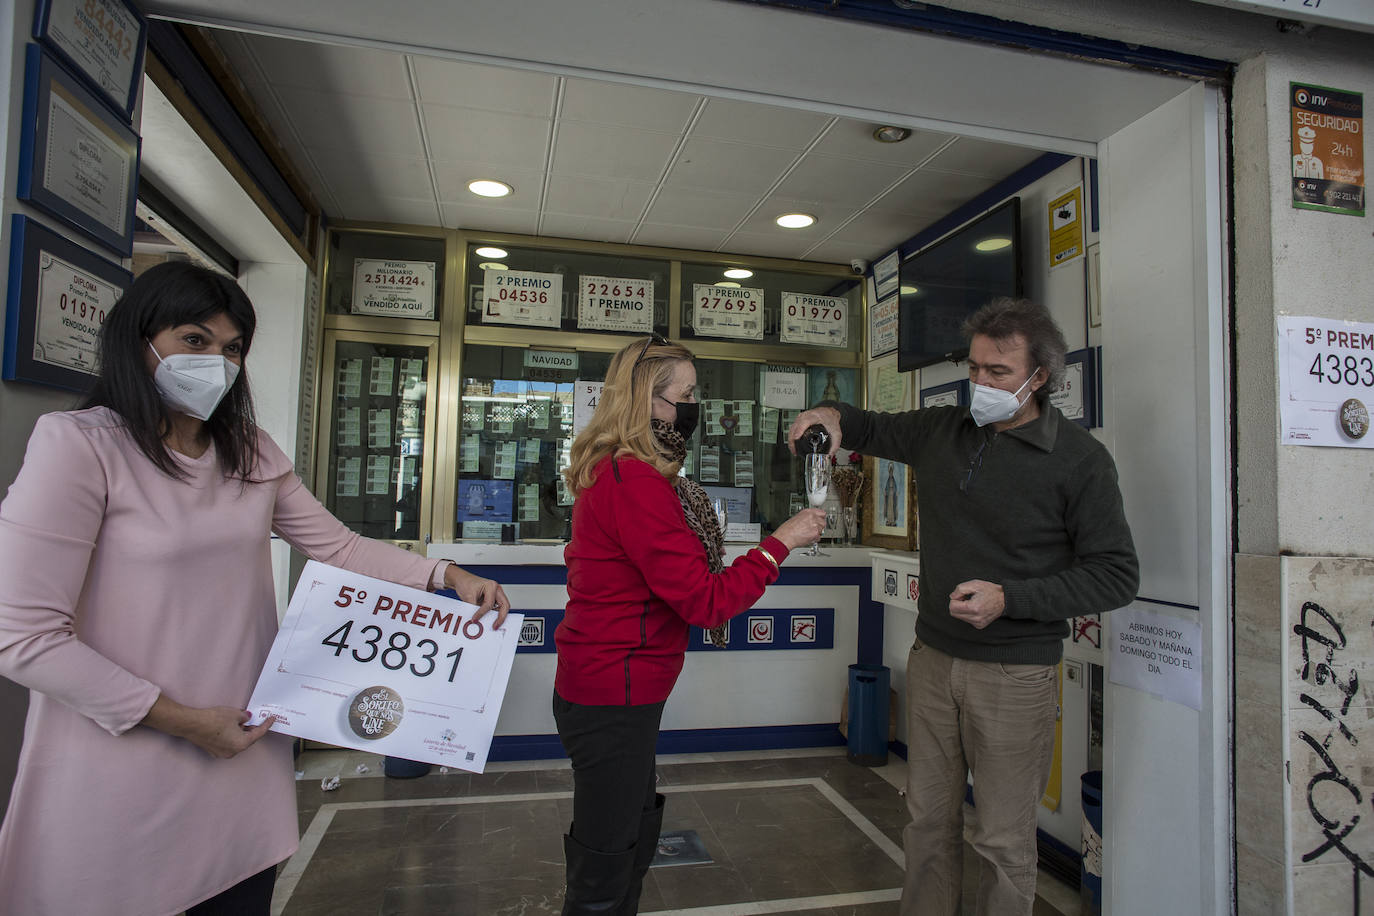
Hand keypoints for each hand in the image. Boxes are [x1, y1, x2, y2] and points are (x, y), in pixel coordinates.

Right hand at [141, 695, 276, 758]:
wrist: (191, 724)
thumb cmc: (214, 719)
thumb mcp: (234, 714)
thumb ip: (245, 717)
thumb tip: (247, 718)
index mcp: (241, 744)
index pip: (258, 734)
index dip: (266, 725)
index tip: (272, 719)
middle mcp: (233, 752)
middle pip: (248, 740)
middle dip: (252, 729)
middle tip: (256, 719)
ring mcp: (222, 753)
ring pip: (237, 742)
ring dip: (242, 733)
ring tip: (242, 721)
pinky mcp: (214, 751)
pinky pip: (228, 743)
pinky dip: (232, 736)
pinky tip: (231, 727)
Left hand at [445, 565, 510, 628]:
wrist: (462, 580)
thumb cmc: (466, 583)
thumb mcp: (468, 596)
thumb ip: (473, 608)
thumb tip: (476, 620)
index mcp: (491, 586)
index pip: (489, 603)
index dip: (482, 613)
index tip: (474, 620)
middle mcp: (496, 590)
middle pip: (504, 605)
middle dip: (501, 617)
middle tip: (495, 626)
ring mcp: (496, 594)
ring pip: (503, 607)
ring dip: (499, 616)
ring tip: (493, 625)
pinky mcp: (494, 599)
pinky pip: (497, 608)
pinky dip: (494, 615)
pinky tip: (489, 620)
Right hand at [772, 508, 827, 550]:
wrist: (785, 536)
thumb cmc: (787, 529)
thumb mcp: (797, 518)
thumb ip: (807, 518)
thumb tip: (811, 520)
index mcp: (808, 512)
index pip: (822, 513)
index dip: (821, 518)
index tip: (820, 520)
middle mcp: (812, 517)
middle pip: (823, 522)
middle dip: (819, 527)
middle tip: (813, 529)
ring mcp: (815, 525)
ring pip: (821, 530)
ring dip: (816, 533)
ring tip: (807, 534)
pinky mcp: (815, 533)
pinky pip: (818, 537)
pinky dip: (814, 539)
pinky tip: (807, 538)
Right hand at [786, 407, 841, 456]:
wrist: (829, 413)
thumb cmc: (831, 420)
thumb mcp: (836, 433)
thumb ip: (835, 445)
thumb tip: (829, 455)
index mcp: (817, 416)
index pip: (805, 421)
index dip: (800, 430)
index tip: (796, 437)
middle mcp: (807, 415)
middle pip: (796, 426)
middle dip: (793, 439)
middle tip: (794, 450)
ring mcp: (801, 416)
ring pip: (792, 427)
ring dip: (791, 439)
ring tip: (793, 450)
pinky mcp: (798, 419)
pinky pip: (792, 427)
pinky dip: (791, 436)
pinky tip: (793, 444)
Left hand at [948, 580, 1004, 628]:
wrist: (1005, 600)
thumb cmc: (990, 591)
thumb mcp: (974, 584)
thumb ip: (960, 589)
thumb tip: (952, 597)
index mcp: (974, 608)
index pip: (952, 607)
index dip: (955, 599)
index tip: (963, 595)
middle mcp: (976, 618)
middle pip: (954, 613)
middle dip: (957, 604)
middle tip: (966, 598)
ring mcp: (978, 623)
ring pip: (960, 617)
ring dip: (962, 609)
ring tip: (972, 602)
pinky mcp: (980, 626)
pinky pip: (967, 620)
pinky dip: (968, 614)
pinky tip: (976, 608)